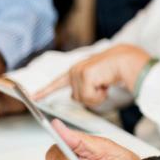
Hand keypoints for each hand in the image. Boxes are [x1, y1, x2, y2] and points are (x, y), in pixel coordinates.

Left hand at [34, 44, 150, 106]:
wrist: (127, 60)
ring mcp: (78, 72)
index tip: (33, 97)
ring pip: (83, 99)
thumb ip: (84, 86)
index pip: (57, 82)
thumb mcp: (96, 78)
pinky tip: (106, 84)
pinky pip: (89, 97)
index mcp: (76, 70)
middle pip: (77, 98)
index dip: (45, 91)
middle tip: (103, 86)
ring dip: (97, 96)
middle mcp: (74, 70)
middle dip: (92, 97)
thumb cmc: (116, 69)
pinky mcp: (84, 75)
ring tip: (105, 83)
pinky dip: (100, 95)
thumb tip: (74, 96)